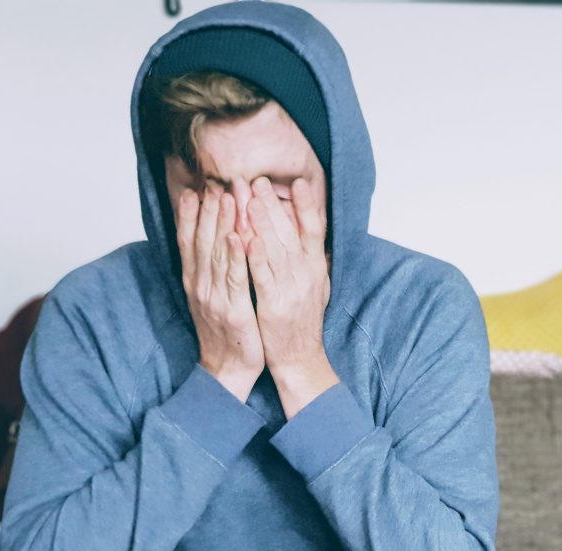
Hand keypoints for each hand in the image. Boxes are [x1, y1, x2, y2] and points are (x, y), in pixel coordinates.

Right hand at [176, 185, 264, 401]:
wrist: (227, 369)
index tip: (195, 188)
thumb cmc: (225, 332)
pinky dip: (234, 256)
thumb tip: (212, 243)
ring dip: (221, 223)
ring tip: (227, 196)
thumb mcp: (212, 298)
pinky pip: (234, 278)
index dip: (191, 215)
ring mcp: (214, 297)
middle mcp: (200, 285)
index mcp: (195, 282)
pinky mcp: (233, 309)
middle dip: (208, 209)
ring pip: (217, 253)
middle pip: (201, 240)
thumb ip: (210, 271)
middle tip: (214, 182)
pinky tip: (237, 236)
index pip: (189, 241)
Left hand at [246, 176, 337, 418]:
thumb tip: (311, 233)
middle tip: (257, 180)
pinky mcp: (274, 305)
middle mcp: (307, 275)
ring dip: (261, 222)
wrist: (300, 358)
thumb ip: (311, 260)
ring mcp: (291, 289)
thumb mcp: (316, 286)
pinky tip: (245, 237)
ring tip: (248, 197)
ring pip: (275, 249)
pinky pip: (263, 276)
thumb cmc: (302, 321)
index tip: (298, 182)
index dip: (307, 205)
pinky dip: (255, 256)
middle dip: (272, 205)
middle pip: (290, 232)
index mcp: (316, 268)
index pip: (315, 229)